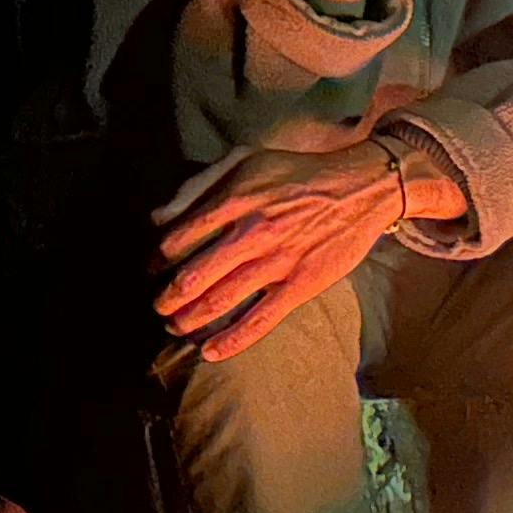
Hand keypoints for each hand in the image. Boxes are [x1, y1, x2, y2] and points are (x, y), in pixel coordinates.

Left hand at [154, 141, 408, 358]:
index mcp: (234, 200)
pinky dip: (232, 340)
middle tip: (158, 307)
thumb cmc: (297, 174)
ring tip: (175, 328)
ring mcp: (276, 262)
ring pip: (220, 301)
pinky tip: (210, 352)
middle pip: (193, 276)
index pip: (179, 238)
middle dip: (167, 298)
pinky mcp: (300, 285)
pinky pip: (260, 320)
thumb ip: (198, 185)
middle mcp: (250, 233)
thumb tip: (158, 217)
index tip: (153, 269)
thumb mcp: (244, 160)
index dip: (158, 259)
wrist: (359, 188)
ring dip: (190, 320)